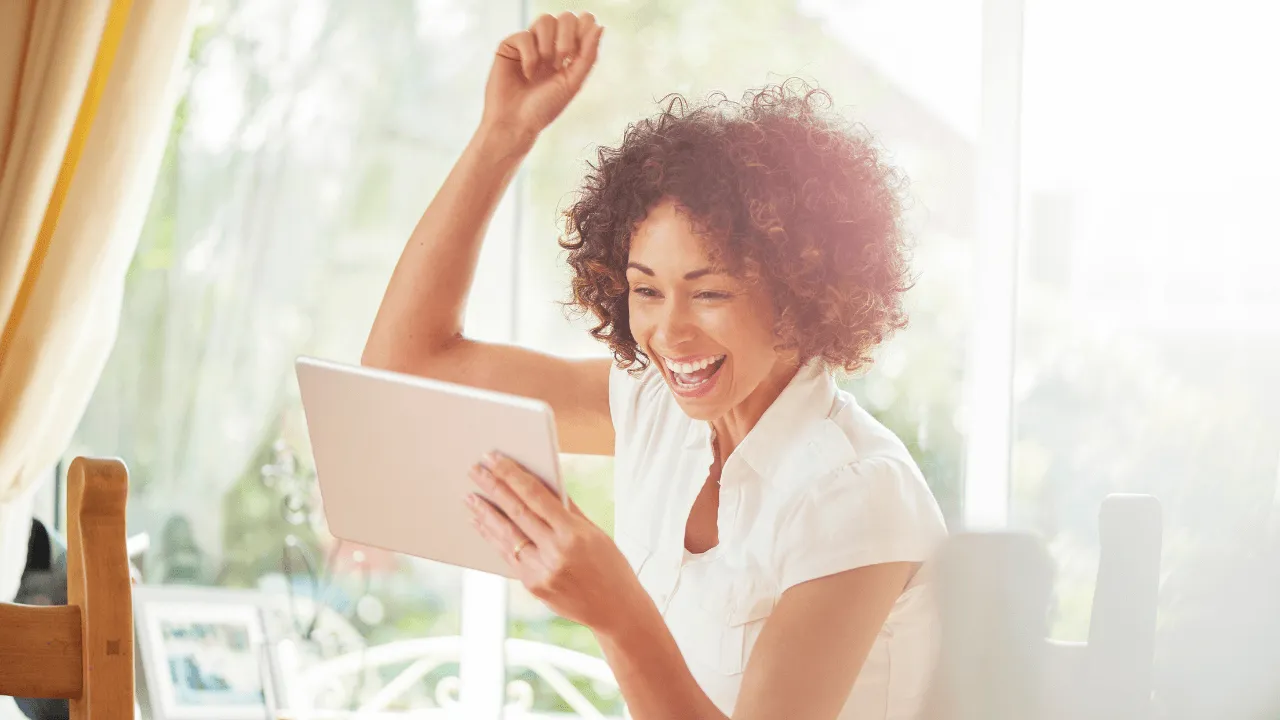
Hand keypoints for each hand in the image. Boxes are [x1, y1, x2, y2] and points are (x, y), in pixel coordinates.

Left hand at [465, 452, 645, 634]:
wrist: (617, 610)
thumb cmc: (610, 566)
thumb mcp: (595, 533)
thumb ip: (568, 510)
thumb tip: (541, 484)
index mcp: (574, 534)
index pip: (536, 496)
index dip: (512, 475)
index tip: (494, 459)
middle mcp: (555, 553)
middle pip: (516, 513)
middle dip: (493, 489)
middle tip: (474, 470)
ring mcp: (541, 572)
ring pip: (506, 537)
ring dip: (485, 515)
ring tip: (470, 497)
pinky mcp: (533, 586)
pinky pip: (509, 557)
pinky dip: (494, 538)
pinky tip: (483, 525)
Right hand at [480, 12, 603, 148]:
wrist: (516, 124)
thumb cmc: (544, 108)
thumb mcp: (573, 82)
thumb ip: (588, 55)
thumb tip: (600, 26)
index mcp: (569, 52)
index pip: (582, 22)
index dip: (584, 28)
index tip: (578, 52)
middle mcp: (550, 44)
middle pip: (566, 17)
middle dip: (567, 38)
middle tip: (561, 63)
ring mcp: (530, 43)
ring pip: (545, 20)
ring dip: (548, 46)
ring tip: (545, 68)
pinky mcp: (510, 46)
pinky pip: (524, 35)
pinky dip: (529, 56)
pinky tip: (527, 74)